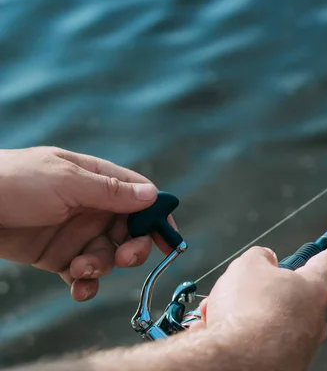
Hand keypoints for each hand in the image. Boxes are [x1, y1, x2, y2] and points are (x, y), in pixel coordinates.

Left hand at [0, 146, 174, 300]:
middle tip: (126, 257)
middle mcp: (92, 207)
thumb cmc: (15, 180)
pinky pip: (83, 274)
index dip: (157, 216)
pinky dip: (86, 285)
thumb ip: (111, 191)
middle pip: (130, 230)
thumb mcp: (67, 180)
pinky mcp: (58, 256)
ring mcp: (76, 232)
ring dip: (102, 266)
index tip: (169, 238)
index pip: (139, 196)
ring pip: (108, 255)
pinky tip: (79, 289)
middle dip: (133, 247)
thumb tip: (153, 195)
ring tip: (81, 268)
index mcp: (97, 180)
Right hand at [193, 246, 326, 370]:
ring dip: (247, 314)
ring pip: (272, 320)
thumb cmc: (248, 312)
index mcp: (314, 288)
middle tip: (242, 288)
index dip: (321, 254)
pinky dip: (242, 337)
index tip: (321, 253)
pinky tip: (219, 333)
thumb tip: (264, 260)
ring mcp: (301, 346)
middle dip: (265, 290)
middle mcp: (314, 320)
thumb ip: (260, 256)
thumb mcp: (248, 265)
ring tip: (219, 314)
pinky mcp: (284, 366)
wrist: (238, 364)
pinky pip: (262, 344)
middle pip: (294, 295)